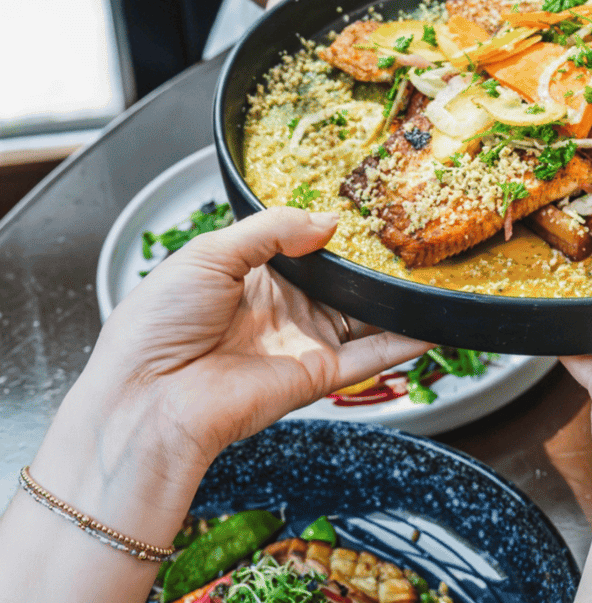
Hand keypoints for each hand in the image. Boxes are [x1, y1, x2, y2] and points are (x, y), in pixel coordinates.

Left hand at [83, 207, 425, 476]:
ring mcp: (300, 342)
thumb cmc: (155, 327)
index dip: (331, 230)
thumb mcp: (209, 251)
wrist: (147, 397)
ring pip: (364, 317)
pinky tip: (433, 323)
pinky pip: (369, 356)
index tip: (366, 206)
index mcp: (246, 274)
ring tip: (433, 275)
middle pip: (340, 282)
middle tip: (409, 236)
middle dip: (373, 264)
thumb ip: (272, 230)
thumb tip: (327, 221)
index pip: (302, 246)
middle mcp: (278, 309)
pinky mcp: (315, 375)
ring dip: (397, 301)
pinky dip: (404, 342)